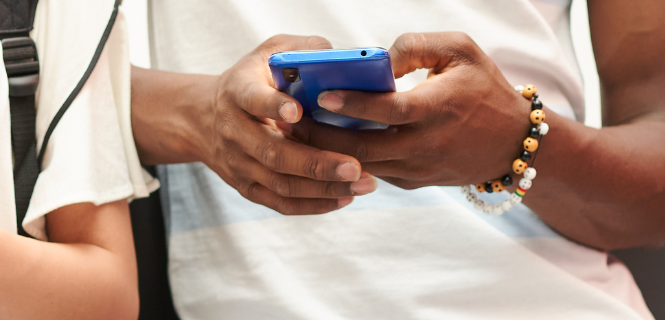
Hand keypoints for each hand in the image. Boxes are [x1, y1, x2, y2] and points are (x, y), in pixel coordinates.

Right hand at [198, 35, 377, 214]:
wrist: (205, 118)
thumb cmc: (254, 80)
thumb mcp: (270, 53)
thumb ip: (303, 51)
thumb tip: (341, 61)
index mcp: (238, 91)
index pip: (252, 99)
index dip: (272, 105)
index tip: (297, 111)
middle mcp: (233, 130)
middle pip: (272, 152)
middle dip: (315, 162)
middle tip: (354, 166)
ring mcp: (238, 162)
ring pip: (280, 183)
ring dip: (323, 187)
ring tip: (363, 184)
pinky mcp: (246, 186)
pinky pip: (279, 203)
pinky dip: (312, 204)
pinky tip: (344, 198)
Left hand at [302, 32, 533, 188]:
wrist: (513, 143)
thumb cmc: (483, 88)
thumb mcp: (461, 52)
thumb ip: (417, 46)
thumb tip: (377, 57)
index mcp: (439, 108)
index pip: (390, 111)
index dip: (355, 105)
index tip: (321, 96)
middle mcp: (427, 143)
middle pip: (363, 147)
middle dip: (320, 136)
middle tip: (288, 120)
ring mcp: (418, 167)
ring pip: (362, 165)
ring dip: (325, 151)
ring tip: (294, 132)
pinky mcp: (412, 181)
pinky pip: (371, 171)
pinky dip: (344, 160)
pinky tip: (319, 145)